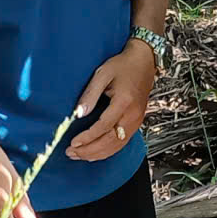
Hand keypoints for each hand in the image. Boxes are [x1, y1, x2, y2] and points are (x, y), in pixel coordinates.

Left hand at [65, 40, 159, 160]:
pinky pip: (122, 143)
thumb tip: (79, 112)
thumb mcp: (103, 74)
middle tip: (72, 153)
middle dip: (90, 150)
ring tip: (79, 155)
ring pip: (117, 145)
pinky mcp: (136, 123)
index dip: (88, 137)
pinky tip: (95, 153)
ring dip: (97, 153)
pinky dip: (108, 151)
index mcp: (124, 102)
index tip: (73, 143)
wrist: (144, 62)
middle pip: (110, 141)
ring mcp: (136, 121)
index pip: (104, 127)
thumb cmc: (124, 65)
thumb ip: (90, 94)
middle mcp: (133, 115)